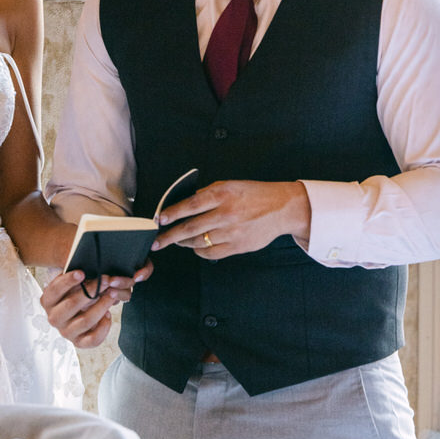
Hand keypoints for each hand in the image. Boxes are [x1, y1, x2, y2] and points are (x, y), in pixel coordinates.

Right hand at [40, 265, 149, 347]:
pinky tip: (108, 315)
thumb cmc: (76, 293)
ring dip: (102, 305)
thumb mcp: (73, 282)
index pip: (55, 290)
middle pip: (72, 304)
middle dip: (91, 290)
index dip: (68, 281)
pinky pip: (93, 339)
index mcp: (47, 301)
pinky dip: (103, 326)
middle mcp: (53, 318)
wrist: (78, 313)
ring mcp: (66, 332)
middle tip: (106, 279)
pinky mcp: (79, 343)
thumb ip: (78, 275)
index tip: (82, 272)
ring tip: (113, 294)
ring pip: (85, 320)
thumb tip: (92, 266)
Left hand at [152, 179, 310, 258]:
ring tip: (177, 241)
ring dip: (184, 243)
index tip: (160, 219)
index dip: (173, 213)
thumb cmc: (255, 194)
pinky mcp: (238, 246)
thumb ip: (208, 194)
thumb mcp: (231, 185)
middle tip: (157, 242)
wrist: (282, 208)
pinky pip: (212, 253)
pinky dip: (200, 251)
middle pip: (191, 228)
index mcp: (223, 194)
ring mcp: (232, 232)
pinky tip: (196, 247)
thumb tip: (185, 205)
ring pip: (199, 242)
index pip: (191, 205)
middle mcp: (227, 214)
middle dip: (170, 236)